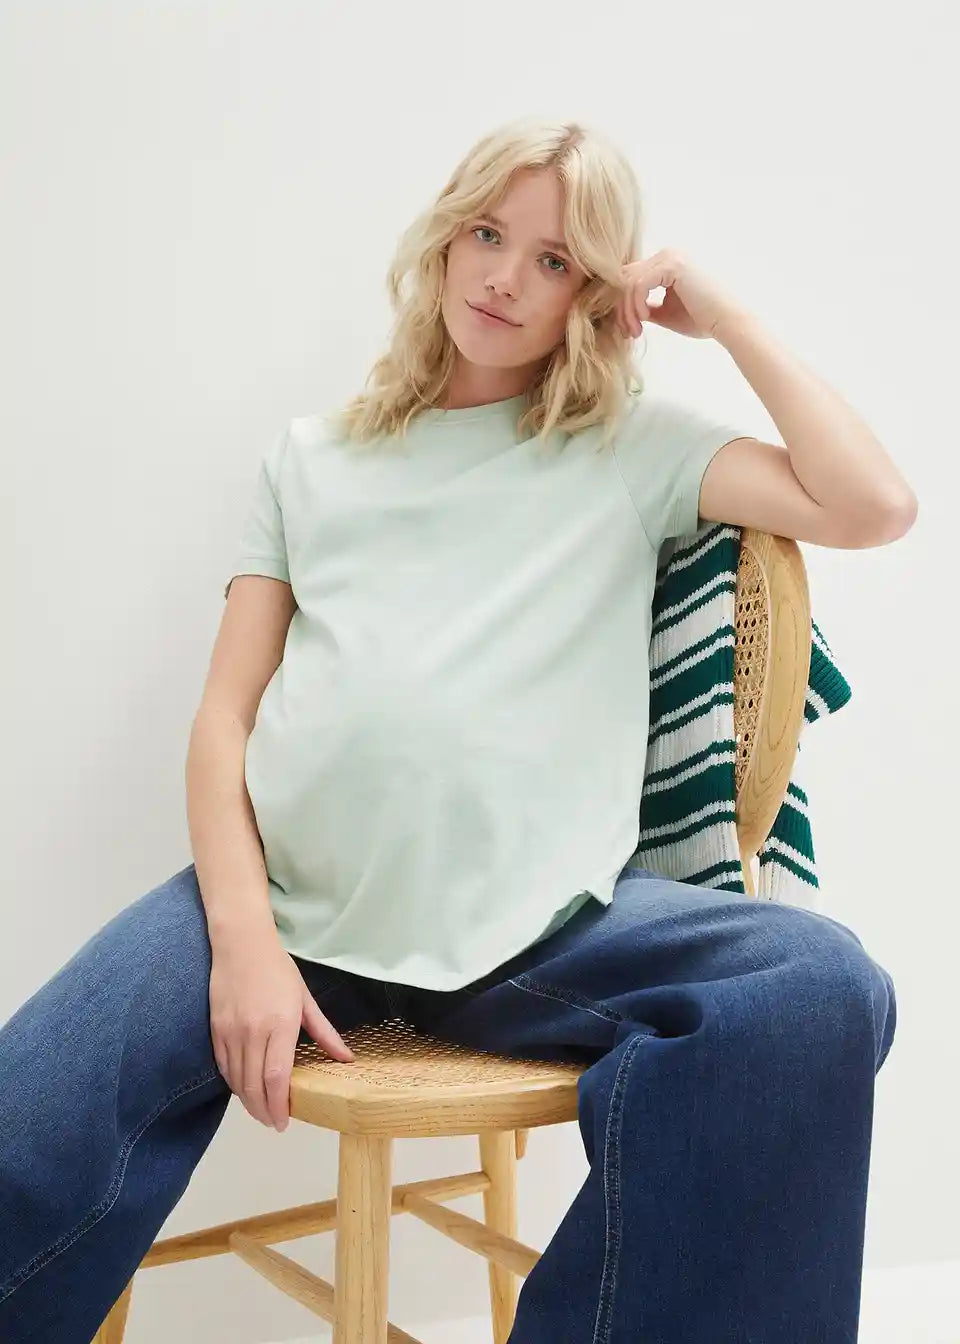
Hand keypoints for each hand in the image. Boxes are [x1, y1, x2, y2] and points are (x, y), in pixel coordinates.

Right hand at [209, 935, 354, 1131]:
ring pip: (237, 1080)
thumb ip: (324, 1032)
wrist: (240, 944)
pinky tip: (244, 1090)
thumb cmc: (277, 968)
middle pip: (254, 1086)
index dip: (279, 1105)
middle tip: (274, 1124)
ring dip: (248, 1102)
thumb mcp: (305, 999)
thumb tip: (346, 1058)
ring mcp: (231, 1032)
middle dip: (264, 1111)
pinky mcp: (215, 1030)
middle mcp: (253, 1032)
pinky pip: (223, 1066)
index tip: (285, 1121)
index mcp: (280, 1024)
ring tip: (261, 1112)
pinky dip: (233, 1084)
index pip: (277, 1077)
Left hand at [615, 248, 746, 341]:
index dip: (623, 304)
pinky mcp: (672, 265)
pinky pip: (638, 284)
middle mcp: (666, 255)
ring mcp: (669, 257)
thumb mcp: (665, 312)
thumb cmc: (701, 320)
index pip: (630, 279)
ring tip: (636, 331)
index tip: (628, 330)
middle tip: (628, 332)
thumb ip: (645, 307)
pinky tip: (643, 319)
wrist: (726, 322)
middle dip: (621, 307)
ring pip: (629, 282)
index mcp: (665, 264)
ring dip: (627, 310)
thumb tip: (625, 311)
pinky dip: (635, 304)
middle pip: (625, 278)